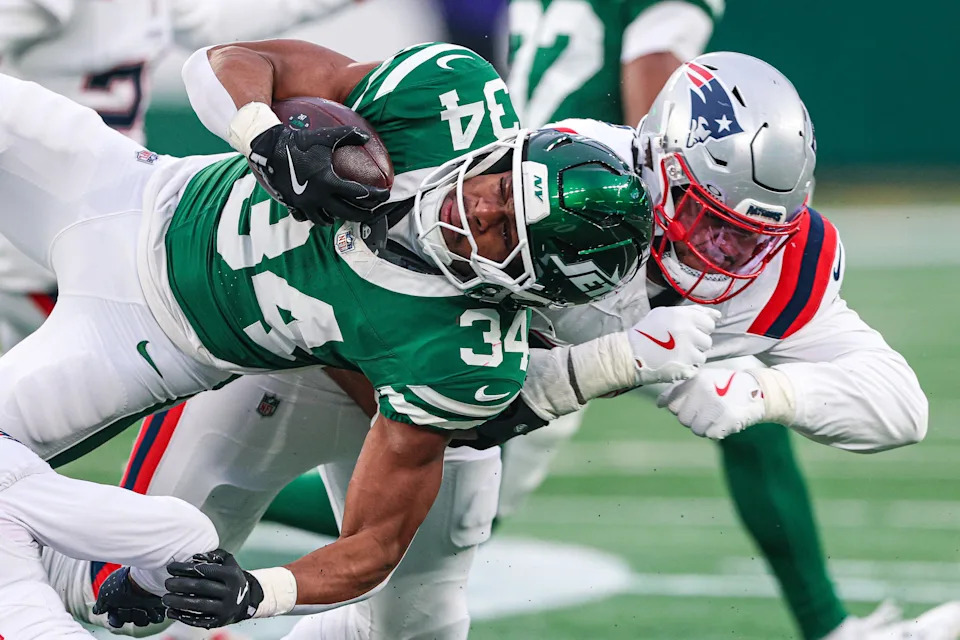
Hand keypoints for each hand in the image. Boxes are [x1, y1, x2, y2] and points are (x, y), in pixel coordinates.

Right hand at [91, 566, 164, 628]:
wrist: (139, 576)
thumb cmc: (121, 582)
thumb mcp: (105, 592)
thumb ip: (101, 603)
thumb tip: (97, 610)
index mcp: (120, 604)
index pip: (117, 621)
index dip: (116, 620)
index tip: (116, 612)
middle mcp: (133, 606)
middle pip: (129, 620)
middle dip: (127, 616)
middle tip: (125, 607)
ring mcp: (146, 606)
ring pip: (142, 622)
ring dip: (138, 616)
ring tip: (137, 606)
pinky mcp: (159, 605)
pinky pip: (157, 618)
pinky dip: (153, 614)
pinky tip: (148, 606)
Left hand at [163, 549, 262, 628]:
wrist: (245, 601)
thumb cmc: (230, 578)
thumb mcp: (229, 562)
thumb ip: (215, 555)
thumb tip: (196, 557)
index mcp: (232, 575)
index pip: (207, 570)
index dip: (187, 568)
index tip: (171, 567)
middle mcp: (230, 592)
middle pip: (201, 587)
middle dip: (180, 585)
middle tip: (167, 583)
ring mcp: (225, 608)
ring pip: (198, 605)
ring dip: (178, 602)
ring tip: (165, 598)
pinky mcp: (218, 621)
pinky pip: (198, 620)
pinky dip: (182, 617)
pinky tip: (171, 612)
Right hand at [250, 124, 389, 224]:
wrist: (268, 148)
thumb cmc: (299, 141)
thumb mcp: (326, 136)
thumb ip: (348, 135)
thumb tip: (367, 137)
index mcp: (328, 181)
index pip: (359, 194)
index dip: (376, 195)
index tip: (385, 194)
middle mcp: (318, 197)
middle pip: (347, 213)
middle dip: (364, 214)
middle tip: (373, 211)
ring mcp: (304, 204)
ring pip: (325, 221)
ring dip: (338, 218)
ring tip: (344, 212)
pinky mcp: (292, 205)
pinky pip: (306, 218)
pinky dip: (315, 217)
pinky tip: (321, 211)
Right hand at [627, 306, 719, 384]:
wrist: (628, 353)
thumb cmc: (647, 331)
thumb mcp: (667, 313)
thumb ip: (693, 311)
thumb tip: (717, 315)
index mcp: (685, 317)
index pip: (709, 324)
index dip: (699, 329)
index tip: (686, 332)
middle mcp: (689, 333)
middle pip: (707, 341)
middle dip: (696, 344)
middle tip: (678, 345)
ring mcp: (688, 353)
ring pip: (702, 357)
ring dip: (691, 357)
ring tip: (674, 355)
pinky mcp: (684, 369)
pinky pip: (694, 369)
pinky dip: (686, 368)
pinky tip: (673, 364)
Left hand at [657, 368, 765, 438]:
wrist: (758, 391)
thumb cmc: (723, 386)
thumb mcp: (702, 379)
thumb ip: (679, 390)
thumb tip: (659, 404)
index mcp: (695, 380)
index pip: (672, 404)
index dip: (681, 407)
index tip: (694, 405)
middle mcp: (704, 391)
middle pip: (683, 419)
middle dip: (693, 418)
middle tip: (708, 410)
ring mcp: (716, 406)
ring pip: (696, 429)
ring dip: (705, 426)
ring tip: (717, 415)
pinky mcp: (727, 420)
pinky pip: (710, 435)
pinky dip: (716, 432)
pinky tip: (724, 421)